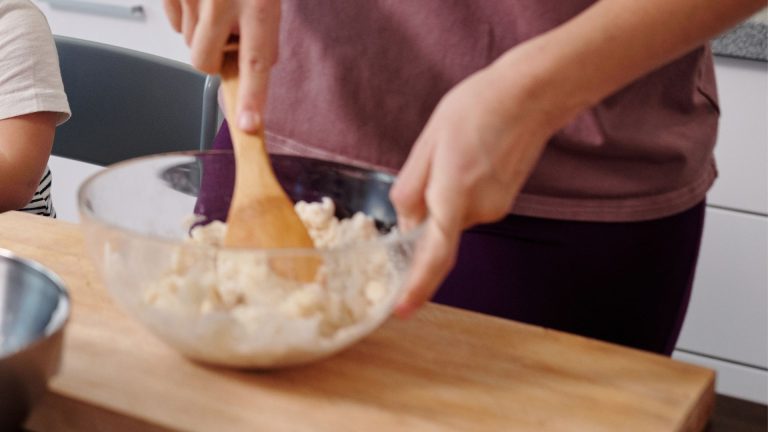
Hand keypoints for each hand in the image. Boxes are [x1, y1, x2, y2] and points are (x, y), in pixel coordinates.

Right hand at [163, 0, 280, 131]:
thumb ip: (264, 31)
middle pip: (205, 64)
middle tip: (227, 34)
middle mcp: (221, 2)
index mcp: (257, 4)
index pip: (255, 63)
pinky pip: (174, 23)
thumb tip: (257, 68)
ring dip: (203, 33)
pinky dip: (187, 15)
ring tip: (218, 3)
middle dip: (214, 58)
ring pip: (189, 43)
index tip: (248, 125)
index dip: (251, 97)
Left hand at [390, 56, 559, 317]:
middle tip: (431, 163)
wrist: (531, 94)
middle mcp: (478, 211)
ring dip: (443, 197)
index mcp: (453, 195)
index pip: (434, 256)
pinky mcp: (504, 201)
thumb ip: (412, 186)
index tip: (402, 310)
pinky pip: (469, 207)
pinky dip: (459, 192)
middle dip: (424, 211)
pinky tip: (468, 159)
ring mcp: (495, 208)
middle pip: (437, 230)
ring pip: (452, 217)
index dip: (417, 286)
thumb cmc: (477, 107)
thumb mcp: (429, 140)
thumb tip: (405, 222)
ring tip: (454, 151)